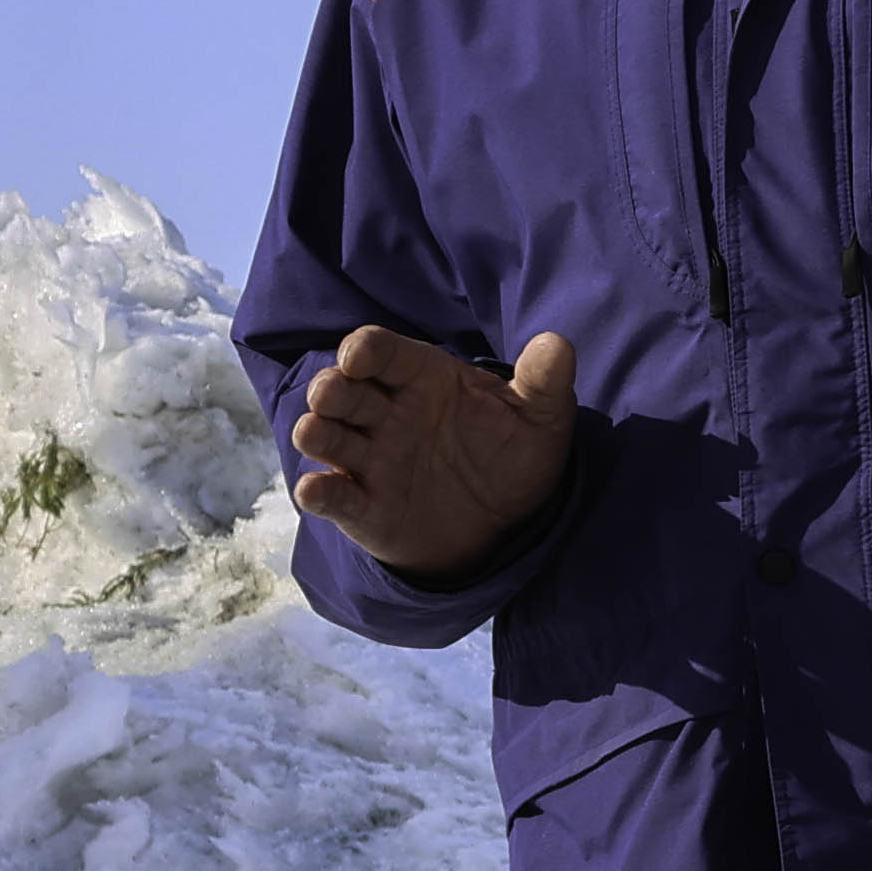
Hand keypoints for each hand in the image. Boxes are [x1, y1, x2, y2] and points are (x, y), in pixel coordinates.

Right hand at [289, 326, 577, 585]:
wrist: (510, 526)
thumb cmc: (514, 456)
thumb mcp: (541, 419)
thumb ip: (545, 382)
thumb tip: (558, 344)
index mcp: (421, 379)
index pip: (380, 351)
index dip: (362, 349)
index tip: (358, 357)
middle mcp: (386, 414)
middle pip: (340, 389)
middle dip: (329, 388)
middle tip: (332, 394)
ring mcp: (370, 460)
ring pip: (324, 436)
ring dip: (314, 431)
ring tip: (316, 432)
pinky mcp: (363, 507)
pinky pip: (332, 497)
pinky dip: (318, 493)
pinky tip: (317, 490)